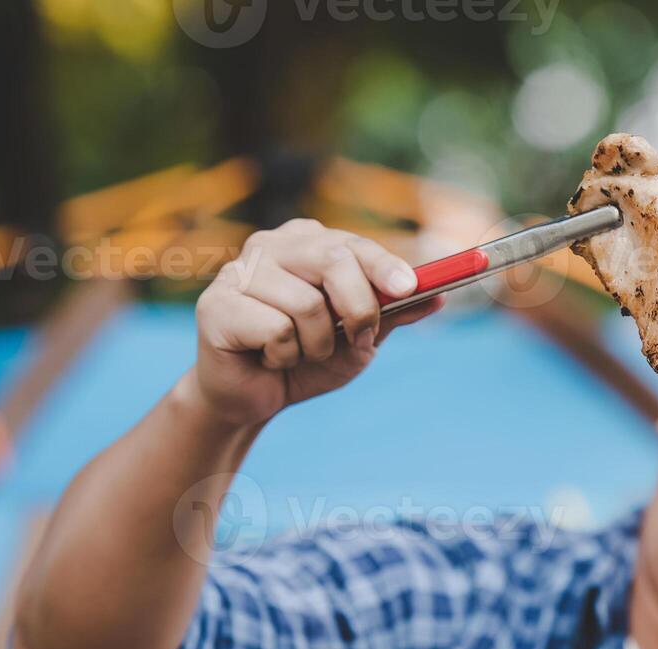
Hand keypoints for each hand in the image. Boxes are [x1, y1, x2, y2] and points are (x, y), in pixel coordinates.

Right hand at [187, 218, 445, 425]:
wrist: (253, 397)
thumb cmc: (306, 358)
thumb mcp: (359, 338)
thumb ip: (393, 314)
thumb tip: (441, 295)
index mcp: (307, 242)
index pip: (353, 244)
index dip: (384, 266)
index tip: (409, 288)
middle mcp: (271, 245)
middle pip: (332, 260)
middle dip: (359, 309)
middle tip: (357, 340)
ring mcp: (238, 271)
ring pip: (307, 304)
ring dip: (316, 345)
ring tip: (298, 352)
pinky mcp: (216, 304)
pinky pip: (276, 330)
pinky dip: (284, 356)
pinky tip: (267, 357)